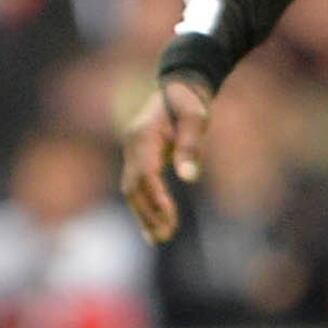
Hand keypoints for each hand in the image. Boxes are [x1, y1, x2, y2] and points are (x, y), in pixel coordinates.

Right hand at [120, 72, 218, 245]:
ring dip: (143, 214)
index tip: (170, 219)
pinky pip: (135, 186)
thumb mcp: (195, 119)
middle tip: (165, 237)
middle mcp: (131, 146)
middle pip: (133, 187)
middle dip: (147, 213)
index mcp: (143, 136)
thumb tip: (189, 178)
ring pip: (131, 190)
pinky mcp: (136, 158)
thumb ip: (191, 146)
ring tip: (159, 238)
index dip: (156, 199)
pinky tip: (153, 225)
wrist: (176, 89)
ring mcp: (131, 152)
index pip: (145, 175)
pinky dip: (143, 206)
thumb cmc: (188, 104)